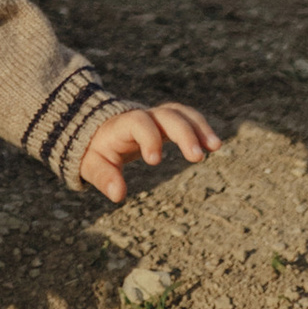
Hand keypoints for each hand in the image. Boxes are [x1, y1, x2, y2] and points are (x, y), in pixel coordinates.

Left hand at [77, 101, 221, 202]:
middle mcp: (142, 116)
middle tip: (197, 157)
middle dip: (183, 133)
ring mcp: (156, 117)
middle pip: (166, 115)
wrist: (96, 128)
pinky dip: (200, 128)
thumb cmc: (95, 150)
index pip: (138, 122)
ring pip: (180, 113)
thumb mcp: (92, 164)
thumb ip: (103, 177)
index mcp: (121, 125)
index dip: (149, 138)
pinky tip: (213, 144)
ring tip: (215, 146)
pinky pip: (186, 118)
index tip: (154, 161)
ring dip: (199, 127)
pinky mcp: (166, 122)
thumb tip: (118, 195)